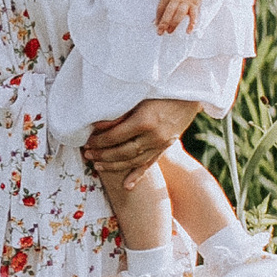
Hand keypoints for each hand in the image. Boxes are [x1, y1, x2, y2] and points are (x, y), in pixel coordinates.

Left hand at [83, 96, 198, 185]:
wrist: (189, 94)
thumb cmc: (160, 90)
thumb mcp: (138, 97)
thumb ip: (120, 113)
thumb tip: (97, 125)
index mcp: (145, 121)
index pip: (116, 136)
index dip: (99, 141)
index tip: (87, 141)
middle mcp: (154, 136)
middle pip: (123, 152)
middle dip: (103, 155)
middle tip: (87, 154)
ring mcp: (161, 144)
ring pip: (134, 161)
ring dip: (114, 166)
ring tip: (98, 166)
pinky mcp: (165, 147)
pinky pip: (150, 164)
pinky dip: (137, 176)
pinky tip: (127, 186)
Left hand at [154, 0, 217, 37]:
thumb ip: (163, 7)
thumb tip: (155, 21)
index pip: (160, 8)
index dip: (157, 18)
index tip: (156, 26)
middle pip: (169, 11)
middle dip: (164, 22)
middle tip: (160, 32)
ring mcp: (186, 2)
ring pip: (179, 13)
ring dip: (174, 23)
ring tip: (170, 31)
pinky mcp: (195, 5)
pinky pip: (194, 15)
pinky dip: (191, 23)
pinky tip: (188, 31)